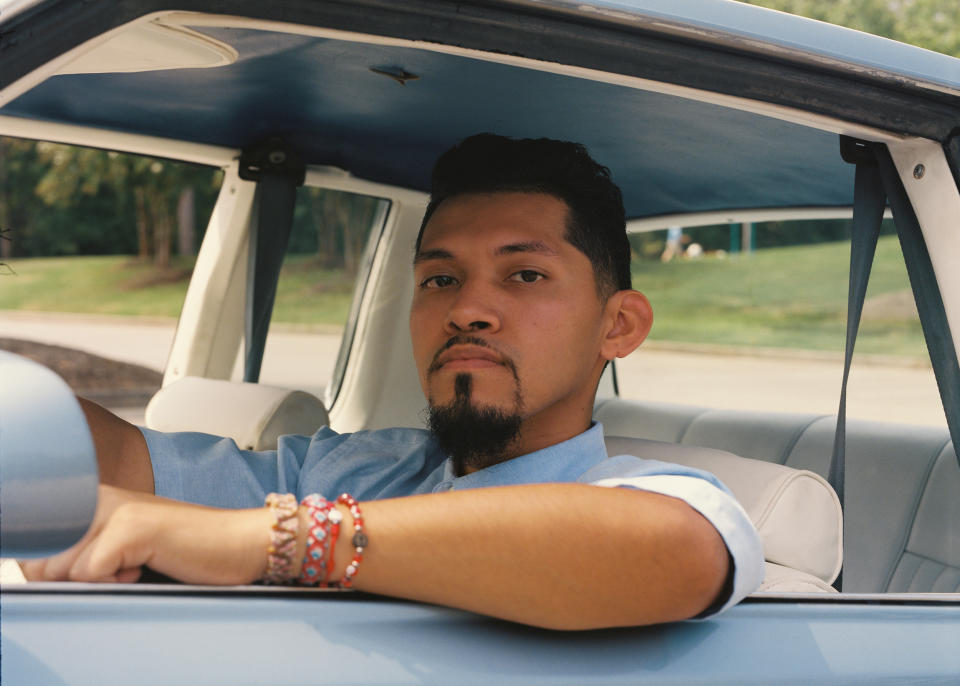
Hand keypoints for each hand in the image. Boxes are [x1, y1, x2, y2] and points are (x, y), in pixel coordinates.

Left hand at [21, 485, 272, 584]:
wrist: (242, 542)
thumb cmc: (192, 552)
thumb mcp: (127, 552)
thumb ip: (85, 555)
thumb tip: (41, 574)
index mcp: (97, 499)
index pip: (40, 548)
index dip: (64, 573)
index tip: (109, 569)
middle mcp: (101, 497)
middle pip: (47, 561)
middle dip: (79, 580)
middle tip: (127, 568)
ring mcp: (115, 509)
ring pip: (66, 569)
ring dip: (101, 582)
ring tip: (138, 566)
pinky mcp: (131, 528)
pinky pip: (90, 575)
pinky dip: (117, 584)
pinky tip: (146, 567)